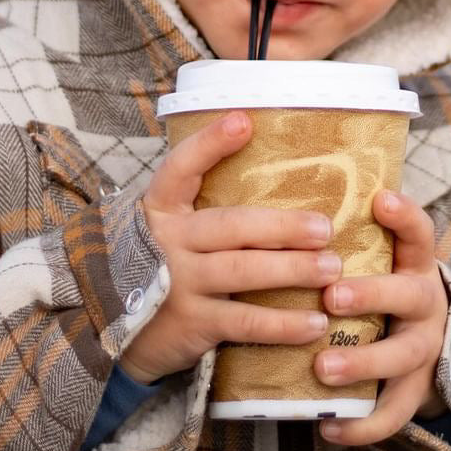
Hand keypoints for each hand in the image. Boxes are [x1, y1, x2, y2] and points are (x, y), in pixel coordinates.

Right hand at [121, 111, 340, 383]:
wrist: (118, 328)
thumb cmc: (163, 263)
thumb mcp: (170, 226)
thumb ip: (204, 202)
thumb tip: (262, 157)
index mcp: (162, 209)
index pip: (181, 168)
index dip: (210, 143)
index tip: (243, 122)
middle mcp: (168, 243)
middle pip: (231, 226)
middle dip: (283, 226)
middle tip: (325, 228)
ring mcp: (179, 284)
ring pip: (244, 271)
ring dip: (293, 270)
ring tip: (332, 268)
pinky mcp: (193, 323)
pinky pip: (245, 322)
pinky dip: (283, 324)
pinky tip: (315, 323)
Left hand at [313, 189, 449, 445]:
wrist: (429, 338)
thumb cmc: (384, 284)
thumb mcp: (382, 255)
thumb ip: (349, 233)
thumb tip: (289, 203)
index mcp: (413, 263)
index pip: (418, 232)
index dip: (404, 216)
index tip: (380, 200)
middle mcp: (424, 303)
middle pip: (407, 295)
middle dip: (371, 295)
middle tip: (332, 296)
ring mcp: (424, 348)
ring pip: (400, 356)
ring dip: (363, 363)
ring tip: (323, 367)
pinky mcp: (415, 391)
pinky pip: (393, 413)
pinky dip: (362, 425)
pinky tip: (328, 427)